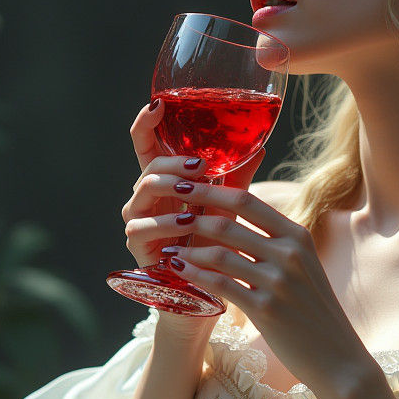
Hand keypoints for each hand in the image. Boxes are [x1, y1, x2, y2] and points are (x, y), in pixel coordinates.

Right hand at [124, 98, 267, 334]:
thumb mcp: (228, 208)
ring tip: (195, 189)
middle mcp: (146, 199)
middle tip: (199, 164)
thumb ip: (237, 178)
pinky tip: (186, 222)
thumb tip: (260, 144)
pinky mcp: (138, 249)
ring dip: (170, 187)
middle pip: (148, 164)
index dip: (146, 123)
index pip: (147, 145)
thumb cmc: (216, 246)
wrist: (209, 294)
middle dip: (173, 160)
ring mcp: (138, 222)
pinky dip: (166, 224)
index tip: (159, 104)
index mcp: (165, 183)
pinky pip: (142, 228)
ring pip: (142, 191)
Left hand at [150, 180, 375, 398]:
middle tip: (166, 214)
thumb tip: (238, 220)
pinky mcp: (266, 309)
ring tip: (166, 246)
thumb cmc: (313, 311)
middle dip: (191, 216)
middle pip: (229, 222)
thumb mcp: (303, 267)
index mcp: (298, 236)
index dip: (212, 190)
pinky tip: (178, 271)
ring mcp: (279, 281)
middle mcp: (290, 253)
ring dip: (188, 248)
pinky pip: (220, 285)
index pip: (248, 201)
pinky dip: (195, 276)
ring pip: (220, 253)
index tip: (186, 185)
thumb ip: (276, 242)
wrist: (337, 358)